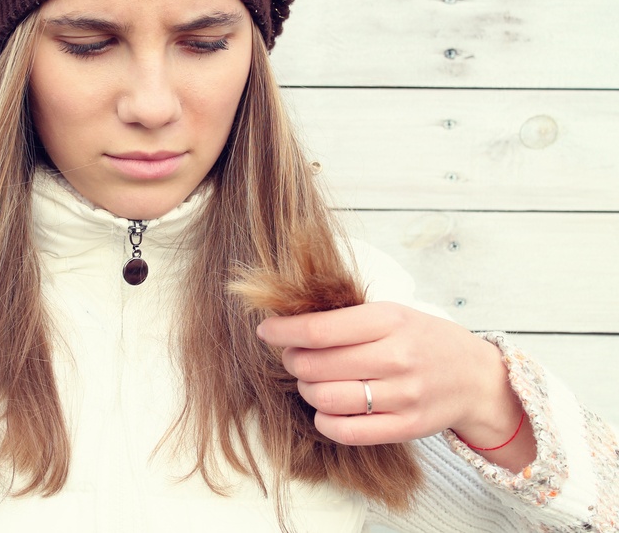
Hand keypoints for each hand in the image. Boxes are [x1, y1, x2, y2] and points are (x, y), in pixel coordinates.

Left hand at [256, 302, 530, 461]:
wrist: (477, 377)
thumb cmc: (425, 340)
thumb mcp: (393, 314)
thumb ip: (348, 318)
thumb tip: (290, 322)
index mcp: (390, 320)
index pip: (319, 329)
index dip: (283, 331)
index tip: (266, 331)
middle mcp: (396, 357)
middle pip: (316, 365)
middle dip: (293, 361)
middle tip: (294, 357)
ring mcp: (403, 395)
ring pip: (326, 398)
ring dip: (307, 390)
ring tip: (311, 381)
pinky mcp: (406, 427)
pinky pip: (347, 431)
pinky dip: (325, 421)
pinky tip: (326, 410)